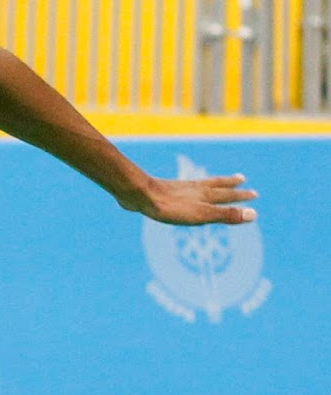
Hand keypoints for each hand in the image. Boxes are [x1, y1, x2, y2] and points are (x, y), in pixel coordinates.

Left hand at [129, 171, 257, 225]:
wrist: (140, 195)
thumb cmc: (170, 208)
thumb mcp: (201, 215)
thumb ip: (225, 215)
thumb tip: (254, 215)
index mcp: (205, 195)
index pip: (227, 195)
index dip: (240, 196)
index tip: (254, 194)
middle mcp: (194, 189)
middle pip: (216, 187)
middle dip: (230, 186)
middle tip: (242, 179)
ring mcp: (179, 189)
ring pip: (200, 185)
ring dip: (211, 184)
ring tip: (217, 181)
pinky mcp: (164, 191)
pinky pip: (182, 188)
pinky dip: (189, 188)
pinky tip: (182, 189)